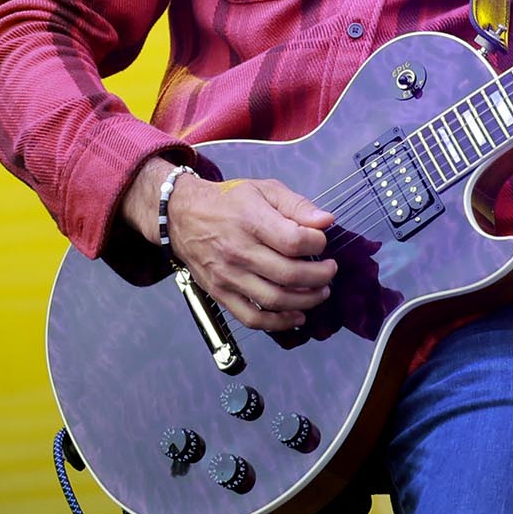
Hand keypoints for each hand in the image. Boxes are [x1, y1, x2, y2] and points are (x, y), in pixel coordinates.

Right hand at [161, 174, 337, 331]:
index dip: (317, 244)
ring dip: (306, 301)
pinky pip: (251, 318)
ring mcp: (228, 276)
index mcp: (251, 221)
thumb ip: (297, 205)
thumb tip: (326, 221)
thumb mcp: (264, 190)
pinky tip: (296, 317)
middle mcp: (238, 251)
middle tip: (330, 271)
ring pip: (274, 299)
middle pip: (288, 274)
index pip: (294, 241)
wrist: (182, 216)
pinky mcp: (220, 294)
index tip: (322, 242)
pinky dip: (278, 323)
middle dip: (319, 276)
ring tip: (320, 292)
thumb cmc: (228, 201)